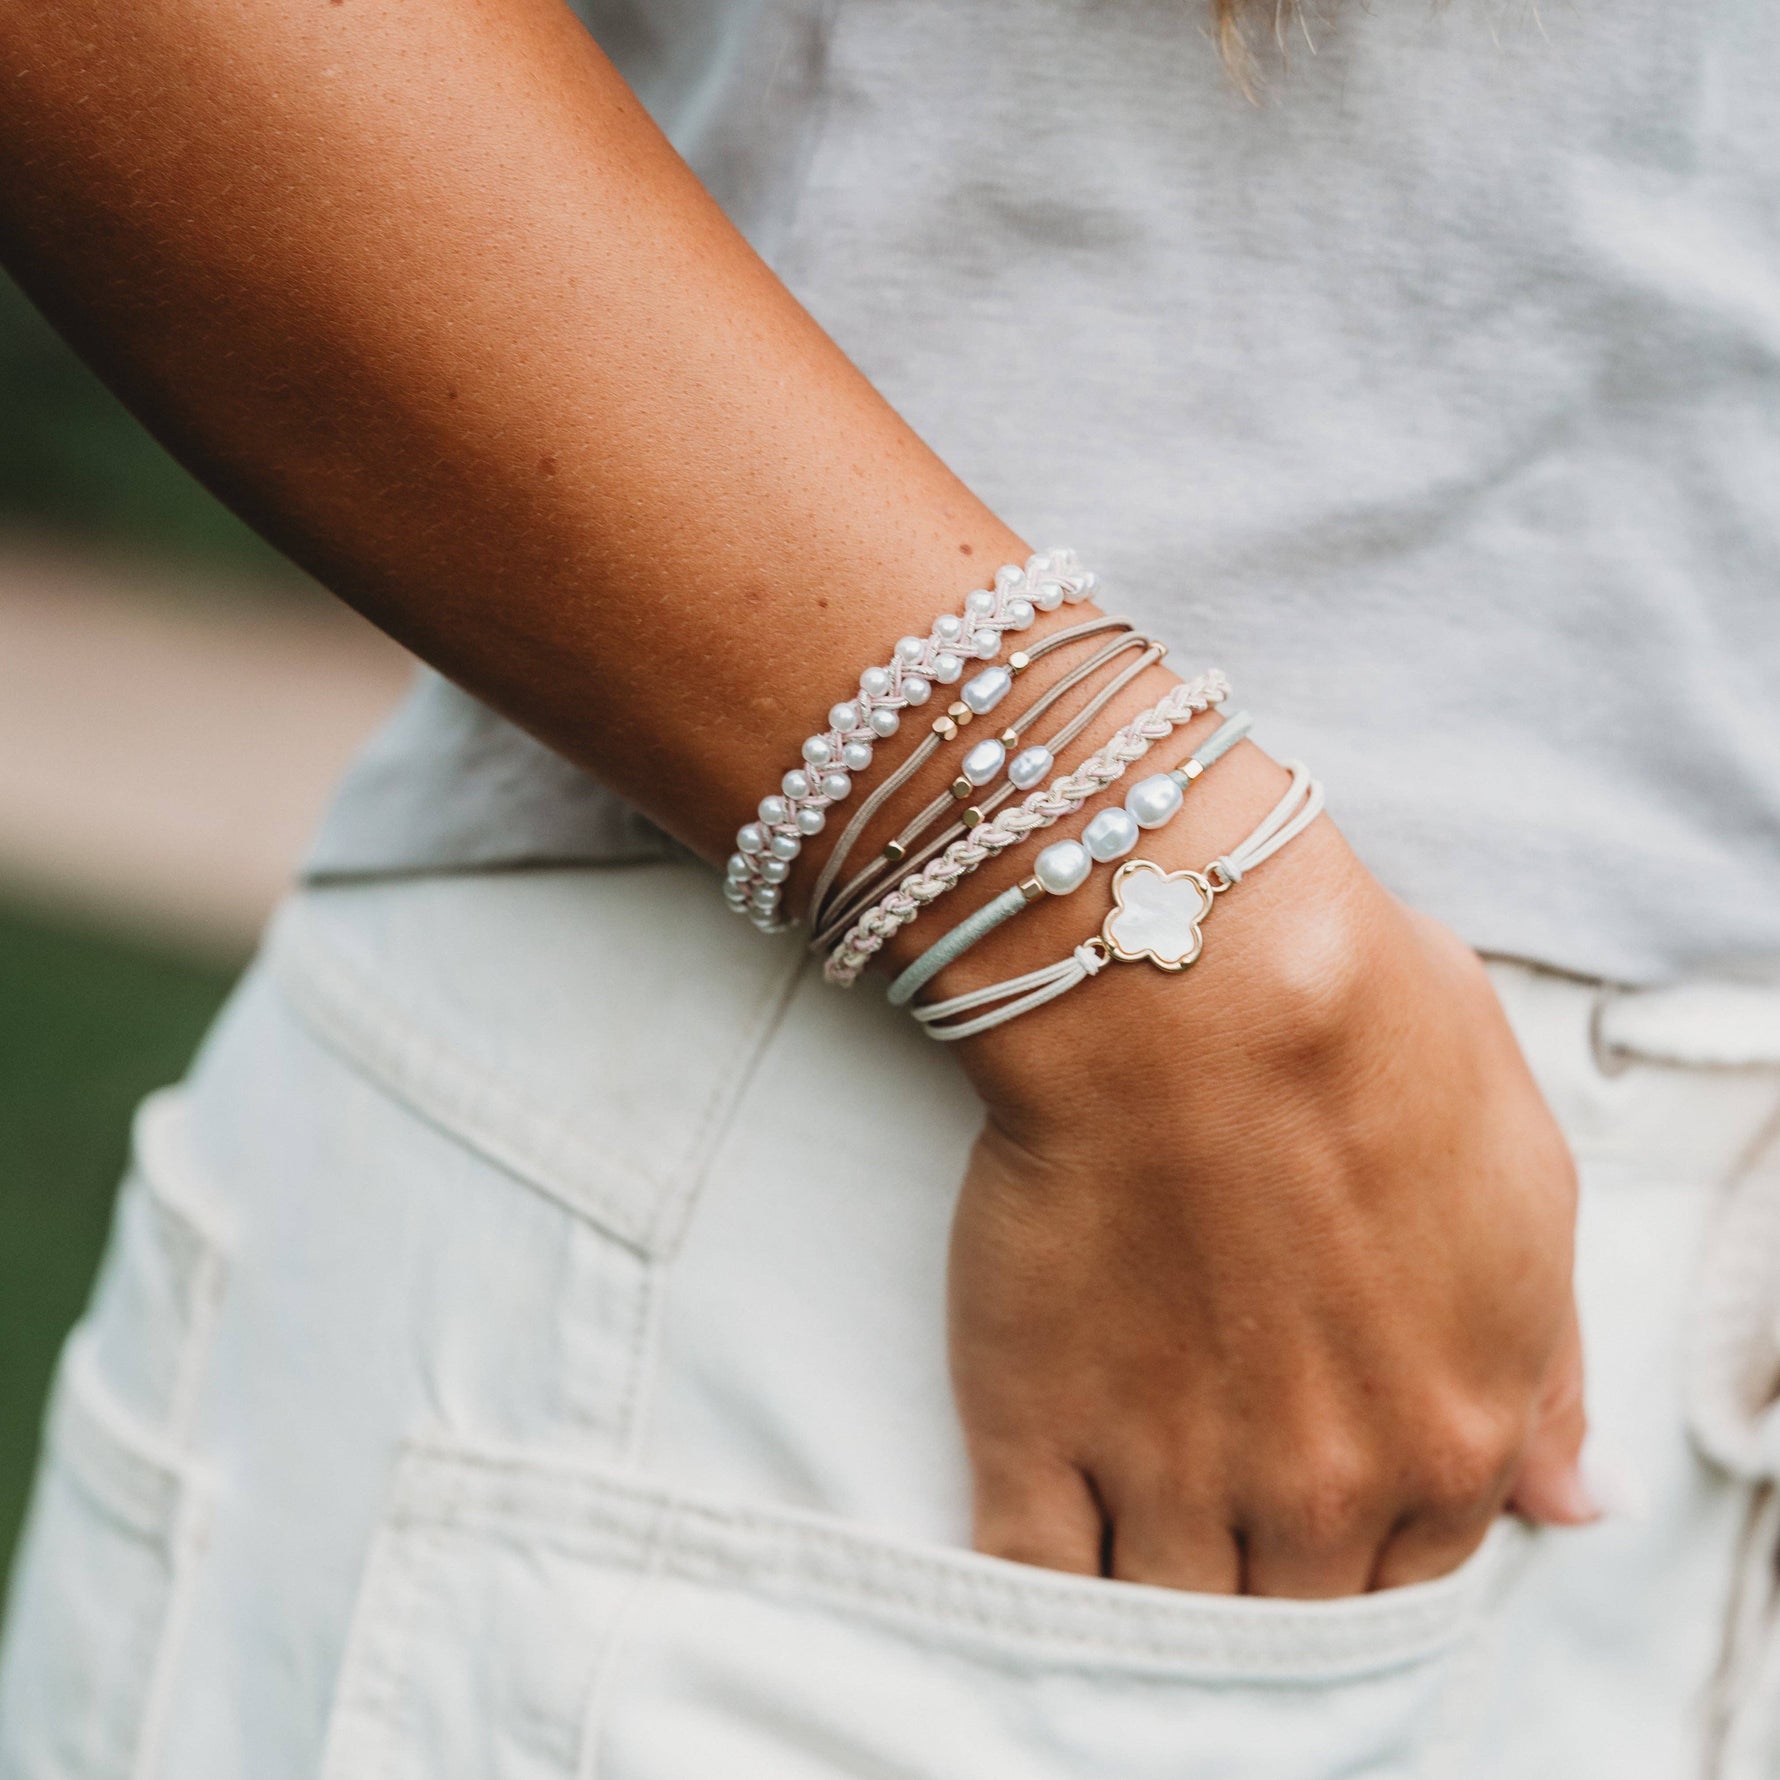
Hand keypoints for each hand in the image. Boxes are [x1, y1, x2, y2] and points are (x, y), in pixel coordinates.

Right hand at [941, 770, 1590, 1596]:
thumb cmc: (1367, 1040)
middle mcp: (1323, 1492)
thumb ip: (1547, 1371)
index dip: (1370, 1540)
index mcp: (1454, 1435)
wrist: (1193, 981)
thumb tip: (1575, 1506)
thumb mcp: (1523, 1188)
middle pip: (1297, 1617)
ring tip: (1132, 1515)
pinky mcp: (1035, 1431)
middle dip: (1269, 1577)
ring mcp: (1172, 1475)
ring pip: (1172, 1618)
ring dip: (1157, 1590)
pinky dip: (1046, 1590)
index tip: (1321, 1498)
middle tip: (1223, 1496)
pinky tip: (1053, 1545)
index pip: (1419, 1574)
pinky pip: (1036, 1580)